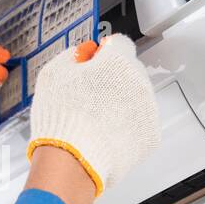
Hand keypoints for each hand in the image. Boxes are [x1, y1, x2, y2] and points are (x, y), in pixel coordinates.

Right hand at [27, 34, 160, 195]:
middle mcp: (140, 82)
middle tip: (90, 94)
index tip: (95, 61)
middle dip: (113, 78)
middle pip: (130, 71)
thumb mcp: (54, 73)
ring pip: (137, 98)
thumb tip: (82, 55)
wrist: (72, 160)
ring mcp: (148, 110)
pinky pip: (140, 124)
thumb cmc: (62, 118)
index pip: (118, 43)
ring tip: (96, 119)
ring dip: (121, 103)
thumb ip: (72, 57)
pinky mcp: (150, 136)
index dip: (103, 52)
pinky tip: (106, 133)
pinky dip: (126, 127)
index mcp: (118, 61)